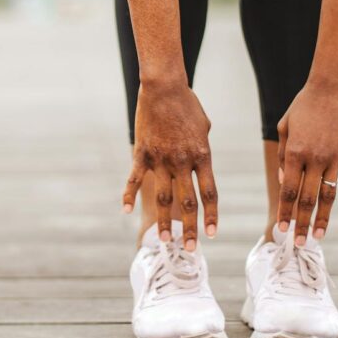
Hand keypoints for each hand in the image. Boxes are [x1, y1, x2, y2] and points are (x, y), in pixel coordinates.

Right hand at [122, 80, 217, 250]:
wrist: (164, 87)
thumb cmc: (187, 104)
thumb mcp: (204, 127)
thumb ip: (202, 149)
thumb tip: (200, 163)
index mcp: (202, 155)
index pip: (209, 193)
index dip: (211, 215)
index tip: (211, 234)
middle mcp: (183, 161)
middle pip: (188, 202)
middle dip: (190, 228)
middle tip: (190, 249)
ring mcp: (161, 159)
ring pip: (163, 197)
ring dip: (165, 222)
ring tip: (165, 240)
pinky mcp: (142, 154)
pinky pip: (134, 179)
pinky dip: (128, 195)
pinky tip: (126, 211)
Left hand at [276, 79, 337, 243]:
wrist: (331, 86)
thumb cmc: (303, 106)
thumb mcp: (284, 127)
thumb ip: (282, 156)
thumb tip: (284, 182)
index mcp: (294, 153)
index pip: (288, 191)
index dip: (285, 212)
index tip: (282, 230)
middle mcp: (315, 158)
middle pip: (307, 199)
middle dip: (302, 223)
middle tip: (299, 243)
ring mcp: (335, 156)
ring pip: (329, 195)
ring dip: (324, 218)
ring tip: (319, 236)